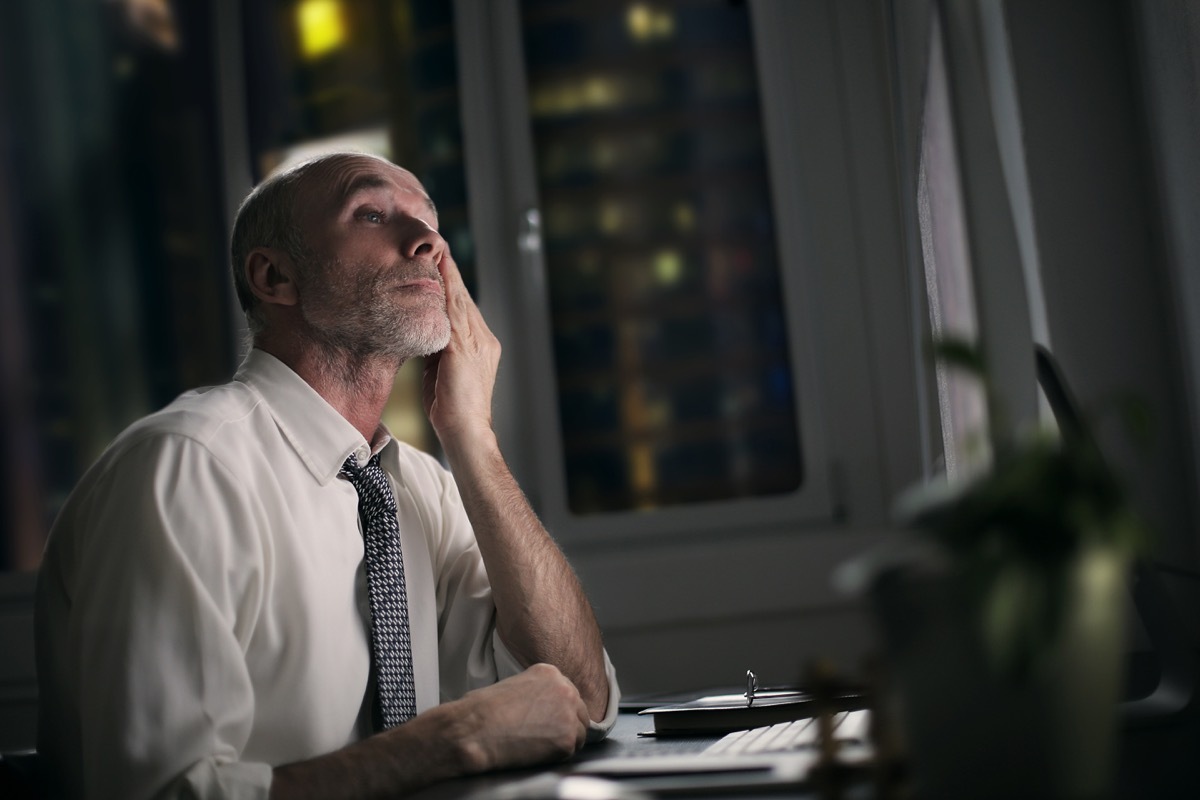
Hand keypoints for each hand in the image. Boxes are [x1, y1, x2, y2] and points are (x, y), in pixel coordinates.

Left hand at [423, 250, 501, 447]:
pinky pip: (454, 315)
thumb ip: (438, 348)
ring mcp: (478, 343)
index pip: (464, 307)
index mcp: (481, 344)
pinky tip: (437, 277)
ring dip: (447, 275)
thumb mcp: (442, 371)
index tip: (440, 261)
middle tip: (438, 244)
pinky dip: (446, 294)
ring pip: (460, 301)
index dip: (452, 283)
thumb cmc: (452, 409)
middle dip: (450, 271)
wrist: (467, 433)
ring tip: (437, 251)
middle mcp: (484, 339)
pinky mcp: (465, 350)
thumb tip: (423, 330)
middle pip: (464, 298)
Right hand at [448, 663, 590, 773]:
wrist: (475, 729)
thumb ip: (537, 693)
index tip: (548, 720)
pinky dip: (556, 756)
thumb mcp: (514, 685)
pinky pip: (570, 752)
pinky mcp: (567, 739)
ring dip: (563, 741)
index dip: (559, 711)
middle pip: (579, 713)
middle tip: (544, 736)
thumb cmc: (483, 710)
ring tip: (538, 744)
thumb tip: (545, 709)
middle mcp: (565, 690)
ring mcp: (568, 714)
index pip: (569, 695)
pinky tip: (535, 752)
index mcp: (551, 674)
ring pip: (580, 733)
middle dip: (565, 725)